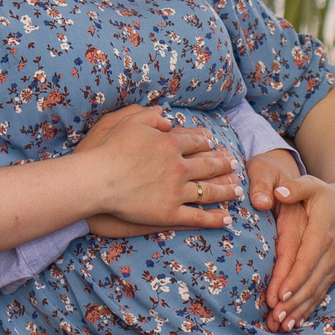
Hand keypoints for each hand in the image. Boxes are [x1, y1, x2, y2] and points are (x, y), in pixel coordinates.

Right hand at [73, 106, 239, 235]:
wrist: (97, 180)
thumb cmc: (108, 150)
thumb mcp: (128, 121)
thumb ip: (150, 115)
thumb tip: (166, 115)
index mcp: (171, 144)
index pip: (197, 142)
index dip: (208, 143)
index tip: (215, 144)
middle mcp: (179, 167)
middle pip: (209, 165)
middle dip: (223, 165)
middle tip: (234, 165)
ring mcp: (176, 191)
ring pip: (209, 192)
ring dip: (225, 190)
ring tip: (236, 190)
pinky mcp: (169, 213)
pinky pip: (197, 217)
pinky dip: (214, 218)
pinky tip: (226, 218)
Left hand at [259, 171, 334, 331]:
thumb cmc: (326, 194)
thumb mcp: (311, 185)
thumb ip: (295, 187)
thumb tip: (278, 191)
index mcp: (322, 234)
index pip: (307, 260)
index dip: (294, 279)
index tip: (281, 295)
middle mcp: (330, 253)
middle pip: (311, 281)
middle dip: (294, 302)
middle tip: (275, 317)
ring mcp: (333, 264)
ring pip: (316, 291)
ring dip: (300, 310)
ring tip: (282, 325)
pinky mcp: (333, 270)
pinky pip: (321, 292)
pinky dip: (309, 308)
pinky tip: (296, 322)